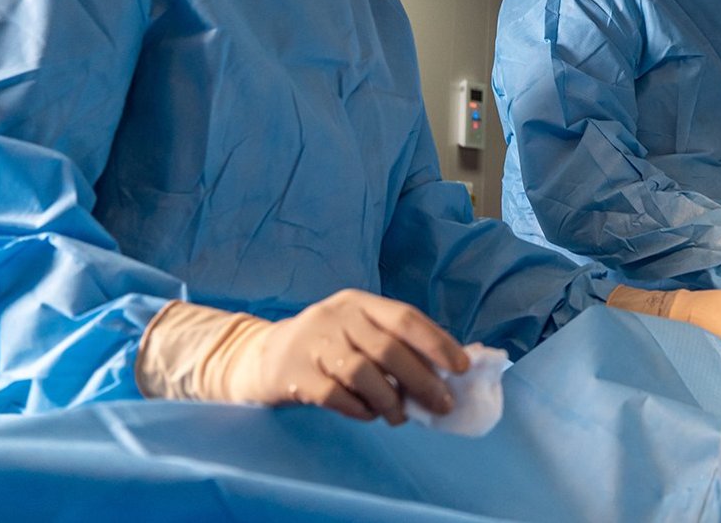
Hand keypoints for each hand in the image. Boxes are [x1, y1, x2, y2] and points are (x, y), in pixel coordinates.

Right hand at [138, 291, 468, 425]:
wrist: (259, 356)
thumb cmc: (325, 346)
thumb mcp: (356, 331)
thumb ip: (394, 344)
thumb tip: (445, 371)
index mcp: (359, 302)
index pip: (406, 318)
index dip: (437, 342)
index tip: (462, 367)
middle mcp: (337, 316)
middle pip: (389, 349)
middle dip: (422, 380)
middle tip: (441, 405)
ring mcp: (313, 343)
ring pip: (364, 373)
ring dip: (390, 401)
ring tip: (400, 417)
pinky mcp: (294, 374)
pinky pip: (336, 395)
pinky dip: (359, 409)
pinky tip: (368, 415)